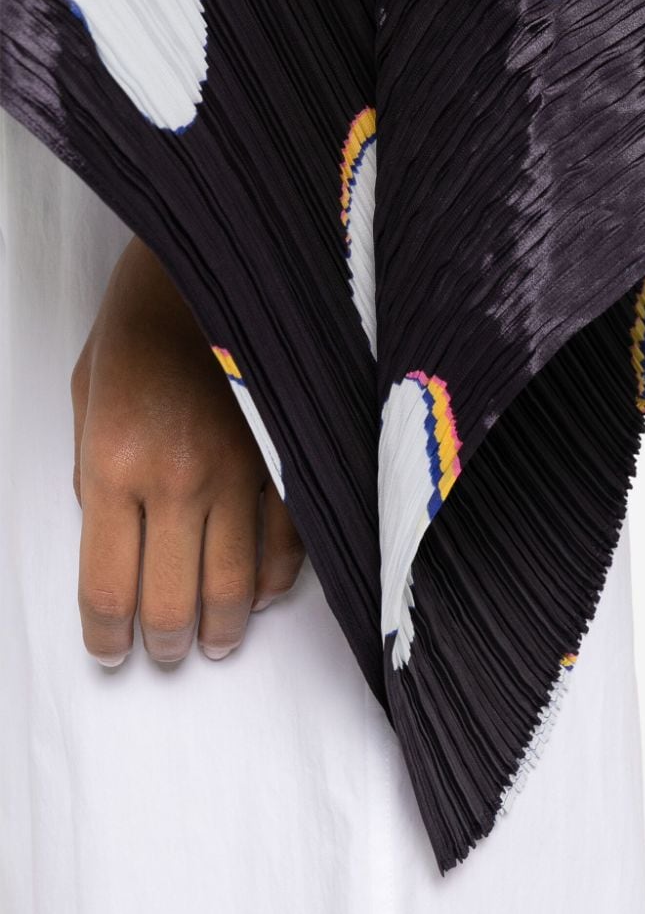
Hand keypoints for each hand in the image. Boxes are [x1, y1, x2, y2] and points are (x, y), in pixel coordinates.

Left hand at [71, 237, 304, 665]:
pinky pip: (289, 543)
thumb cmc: (144, 317)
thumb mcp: (86, 389)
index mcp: (114, 461)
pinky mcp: (286, 458)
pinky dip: (275, 581)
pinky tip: (261, 594)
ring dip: (222, 627)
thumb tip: (109, 531)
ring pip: (234, 586)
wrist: (220, 260)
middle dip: (164, 642)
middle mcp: (177, 478)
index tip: (110, 650)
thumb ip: (91, 469)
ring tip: (214, 640)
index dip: (107, 634)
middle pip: (171, 601)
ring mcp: (240, 471)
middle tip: (164, 653)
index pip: (106, 585)